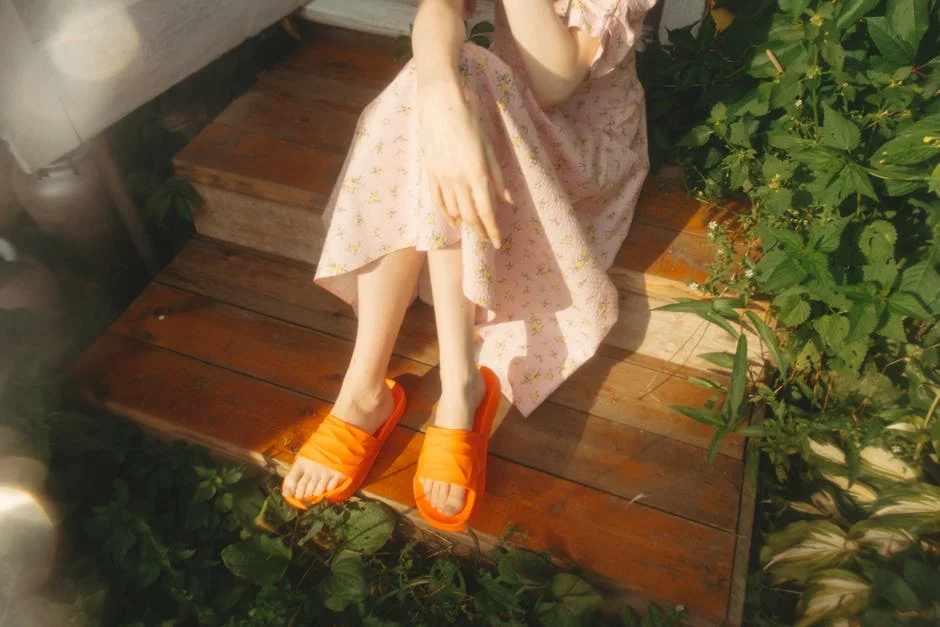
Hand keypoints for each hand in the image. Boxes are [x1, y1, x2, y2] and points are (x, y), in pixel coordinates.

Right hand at [417, 82, 510, 247]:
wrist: (440, 104)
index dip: (492, 229)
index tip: (498, 243)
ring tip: (474, 229)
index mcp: (477, 173)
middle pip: (470, 215)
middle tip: (488, 240)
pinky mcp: (431, 173)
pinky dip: (446, 214)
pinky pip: (438, 201)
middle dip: (480, 231)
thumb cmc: (470, 120)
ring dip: (465, 223)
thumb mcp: (490, 147)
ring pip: (454, 210)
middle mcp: (459, 179)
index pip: (486, 211)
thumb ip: (497, 177)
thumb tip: (508, 201)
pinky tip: (453, 221)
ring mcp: (442, 177)